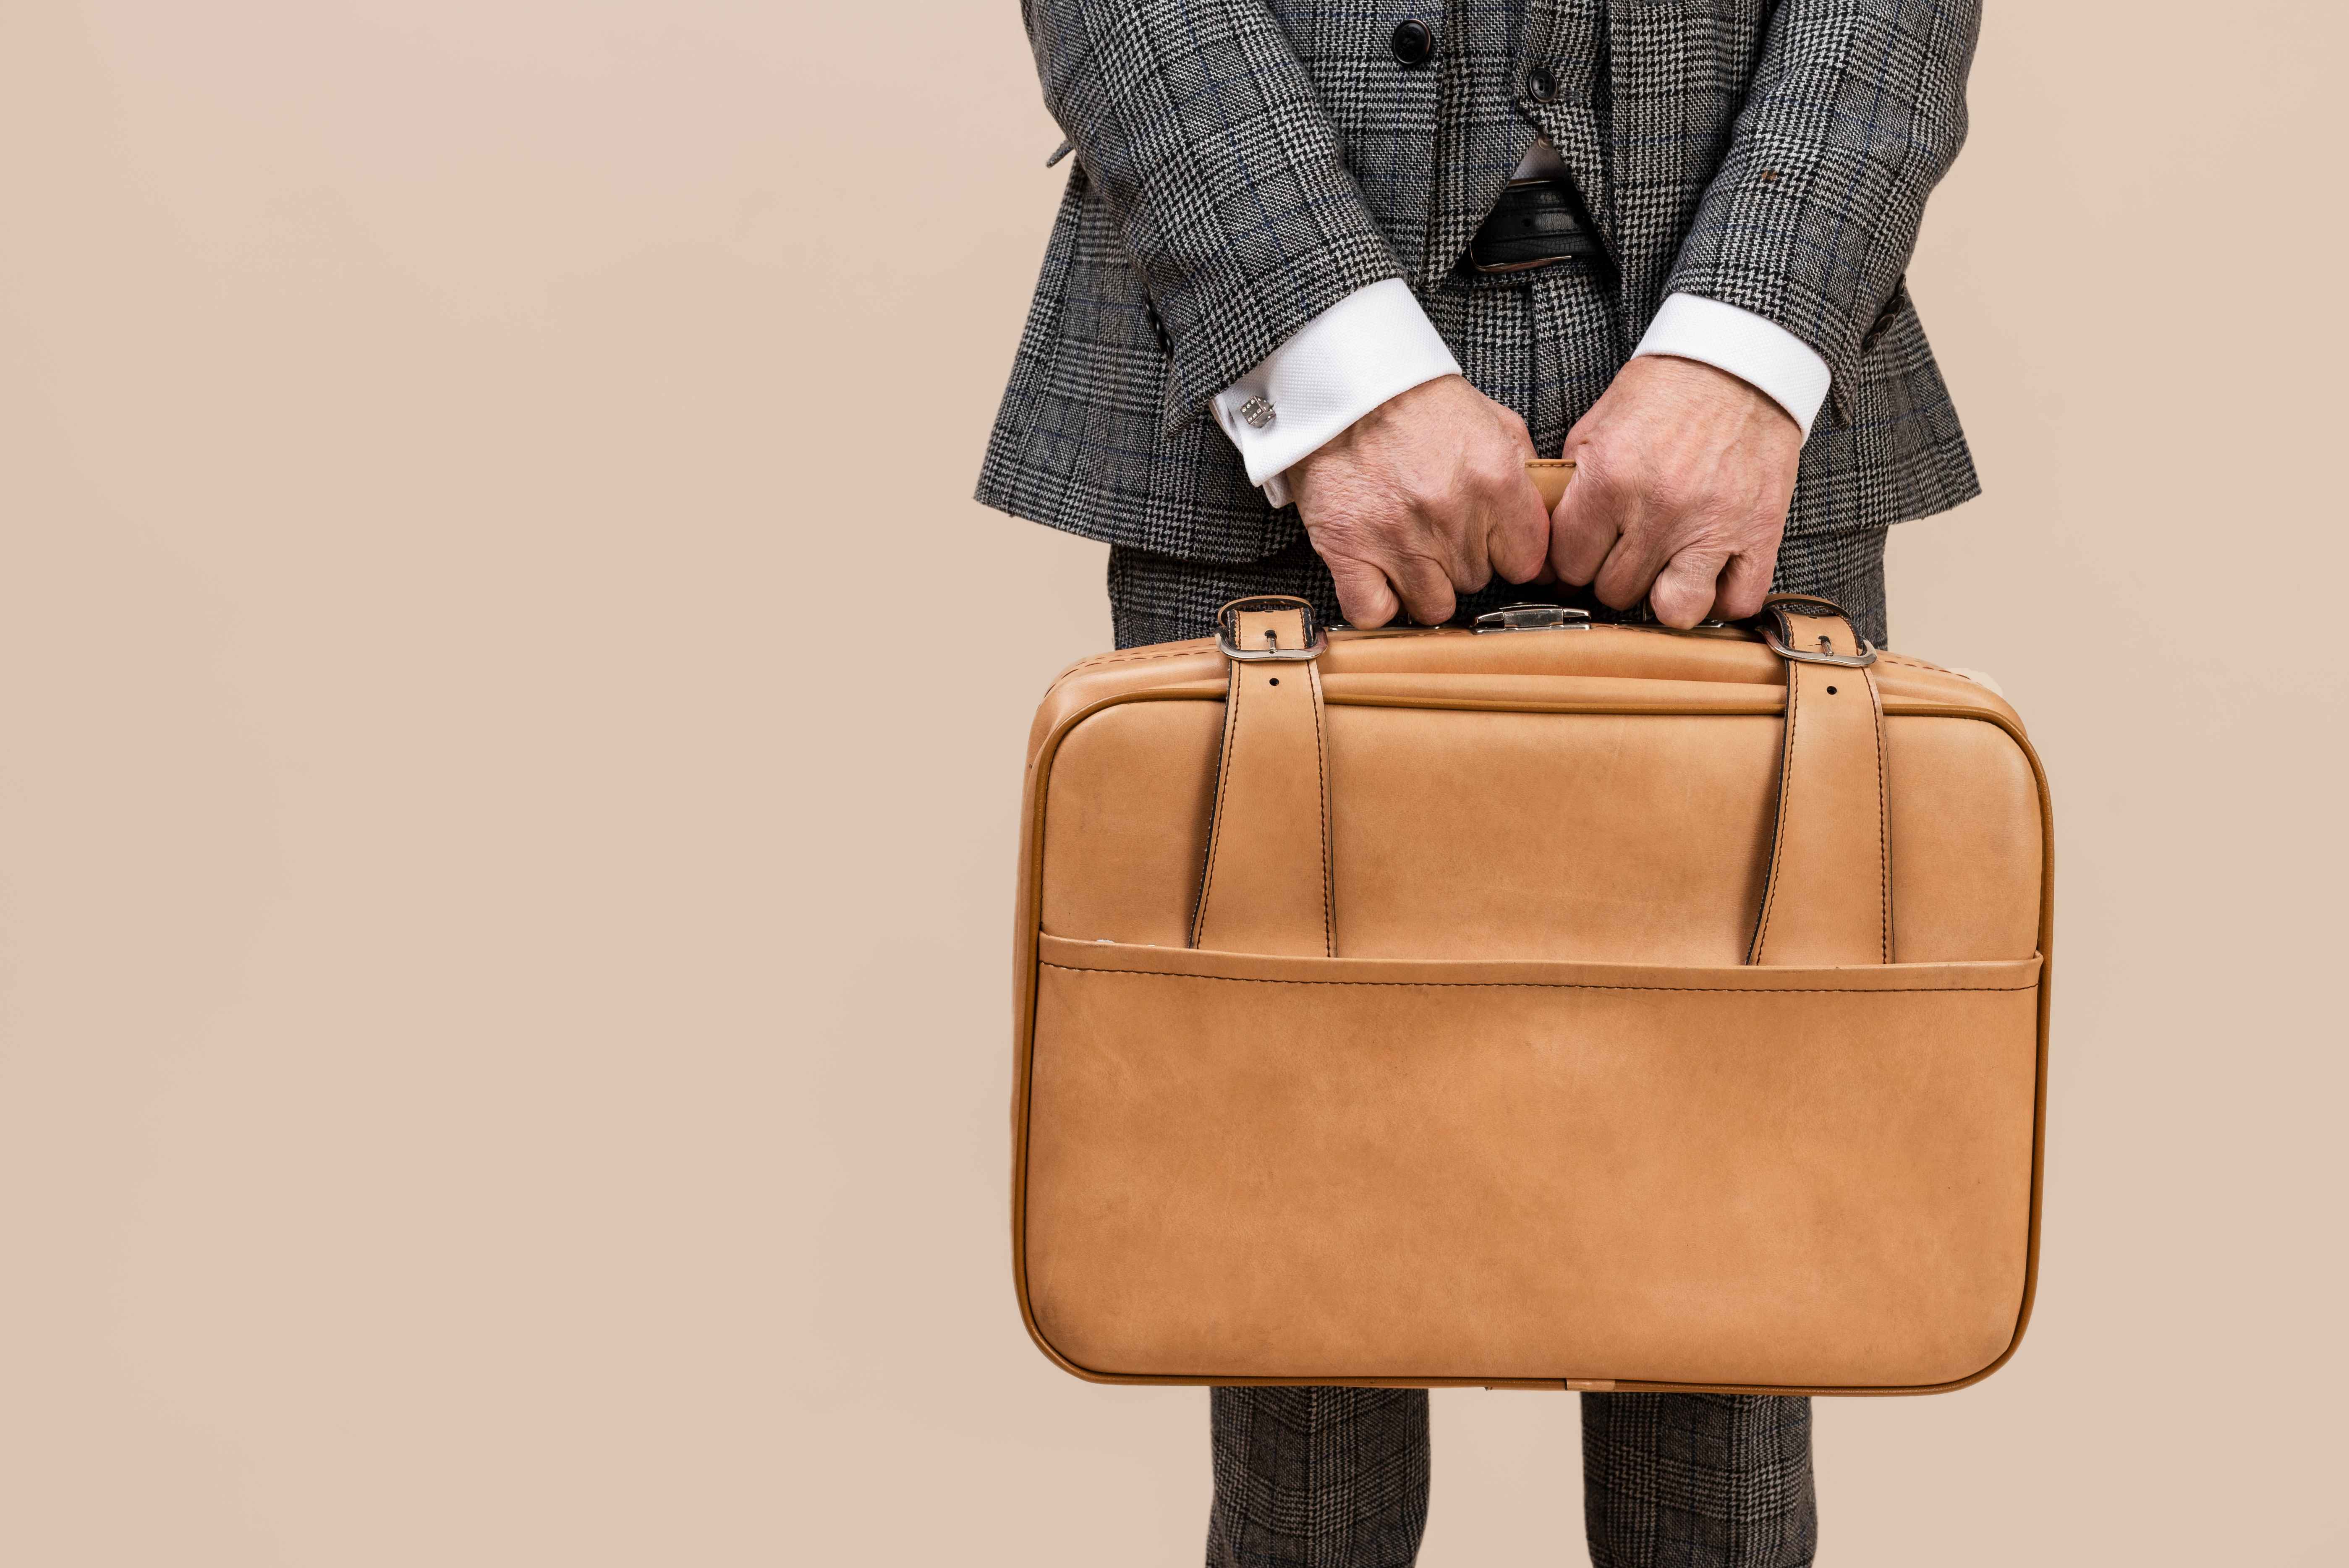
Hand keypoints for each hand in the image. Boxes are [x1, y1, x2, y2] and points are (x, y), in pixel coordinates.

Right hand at [1286, 375, 1550, 627]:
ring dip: (1424, 586)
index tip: (1493, 544)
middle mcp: (1450, 516)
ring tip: (1409, 551)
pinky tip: (1379, 579)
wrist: (1343, 385)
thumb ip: (1522, 469)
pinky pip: (1374, 613)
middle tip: (1439, 528)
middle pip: (1476, 582)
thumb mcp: (1491, 418)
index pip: (1526, 561)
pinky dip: (1378, 604)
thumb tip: (1539, 517)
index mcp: (1494, 480)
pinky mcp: (1348, 550)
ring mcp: (1397, 538)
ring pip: (1432, 607)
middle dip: (1462, 561)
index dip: (1510, 555)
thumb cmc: (1415, 399)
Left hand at [1548, 355, 1804, 627]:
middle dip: (1612, 575)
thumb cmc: (1666, 391)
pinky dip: (1722, 598)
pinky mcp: (1759, 532)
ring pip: (1673, 610)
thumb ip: (1573, 486)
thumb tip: (1556, 541)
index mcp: (1610, 480)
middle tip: (1624, 552)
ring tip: (1663, 571)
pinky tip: (1709, 575)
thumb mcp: (1597, 426)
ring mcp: (1713, 526)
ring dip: (1662, 596)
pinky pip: (1737, 600)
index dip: (1571, 561)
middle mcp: (1660, 510)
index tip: (1582, 553)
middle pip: (1616, 591)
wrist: (1740, 363)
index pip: (1570, 563)